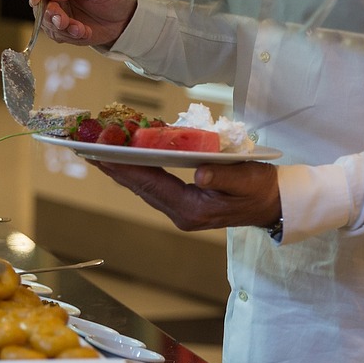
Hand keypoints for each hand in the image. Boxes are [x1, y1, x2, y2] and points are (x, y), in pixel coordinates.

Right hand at [25, 0, 136, 47]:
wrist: (125, 17)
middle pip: (38, 4)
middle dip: (50, 14)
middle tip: (63, 20)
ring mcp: (58, 11)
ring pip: (46, 22)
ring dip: (62, 28)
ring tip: (80, 29)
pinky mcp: (63, 29)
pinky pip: (58, 35)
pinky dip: (71, 35)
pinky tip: (84, 32)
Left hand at [91, 160, 280, 232]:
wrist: (275, 205)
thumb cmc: (262, 189)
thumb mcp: (247, 179)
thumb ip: (223, 174)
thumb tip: (200, 171)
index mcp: (194, 208)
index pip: (152, 184)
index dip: (125, 168)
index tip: (101, 154)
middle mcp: (182, 214)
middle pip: (141, 188)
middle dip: (115, 167)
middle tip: (89, 148)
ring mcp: (181, 212)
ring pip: (145, 188)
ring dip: (123, 170)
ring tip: (100, 152)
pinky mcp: (184, 206)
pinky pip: (154, 188)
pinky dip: (139, 172)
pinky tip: (127, 160)